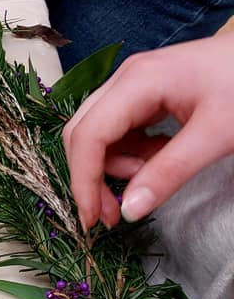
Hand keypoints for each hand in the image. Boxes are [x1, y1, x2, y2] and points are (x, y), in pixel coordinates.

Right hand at [63, 32, 233, 228]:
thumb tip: (130, 210)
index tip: (93, 220)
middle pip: (84, 133)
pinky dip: (132, 152)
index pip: (89, 135)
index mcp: (136, 82)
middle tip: (115, 212)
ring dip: (116, 164)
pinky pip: (120, 128)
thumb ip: (170, 172)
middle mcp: (125, 79)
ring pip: (100, 132)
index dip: (83, 180)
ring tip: (153, 175)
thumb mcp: (215, 135)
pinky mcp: (144, 92)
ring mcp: (132, 83)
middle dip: (92, 176)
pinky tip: (161, 155)